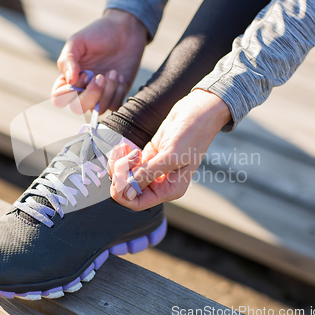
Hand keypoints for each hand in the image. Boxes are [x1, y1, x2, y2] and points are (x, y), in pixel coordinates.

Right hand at [52, 9, 147, 114]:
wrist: (124, 29)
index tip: (84, 74)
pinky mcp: (116, 94)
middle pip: (78, 108)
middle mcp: (82, 89)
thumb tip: (69, 81)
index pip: (59, 99)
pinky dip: (118, 92)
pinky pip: (115, 106)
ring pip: (98, 109)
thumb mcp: (77, 42)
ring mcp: (100, 94)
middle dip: (91, 95)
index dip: (69, 93)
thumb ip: (68, 60)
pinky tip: (120, 76)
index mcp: (68, 78)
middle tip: (101, 76)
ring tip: (113, 72)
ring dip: (108, 92)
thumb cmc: (97, 33)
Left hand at [109, 90, 230, 210]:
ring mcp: (154, 169)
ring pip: (126, 175)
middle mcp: (161, 182)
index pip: (138, 203)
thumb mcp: (171, 156)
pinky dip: (123, 155)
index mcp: (170, 189)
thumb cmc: (192, 134)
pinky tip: (125, 146)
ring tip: (126, 149)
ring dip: (120, 163)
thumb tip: (128, 191)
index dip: (123, 194)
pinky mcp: (149, 156)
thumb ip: (148, 174)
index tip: (117, 177)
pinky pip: (128, 163)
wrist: (197, 111)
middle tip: (123, 157)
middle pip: (129, 189)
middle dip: (121, 174)